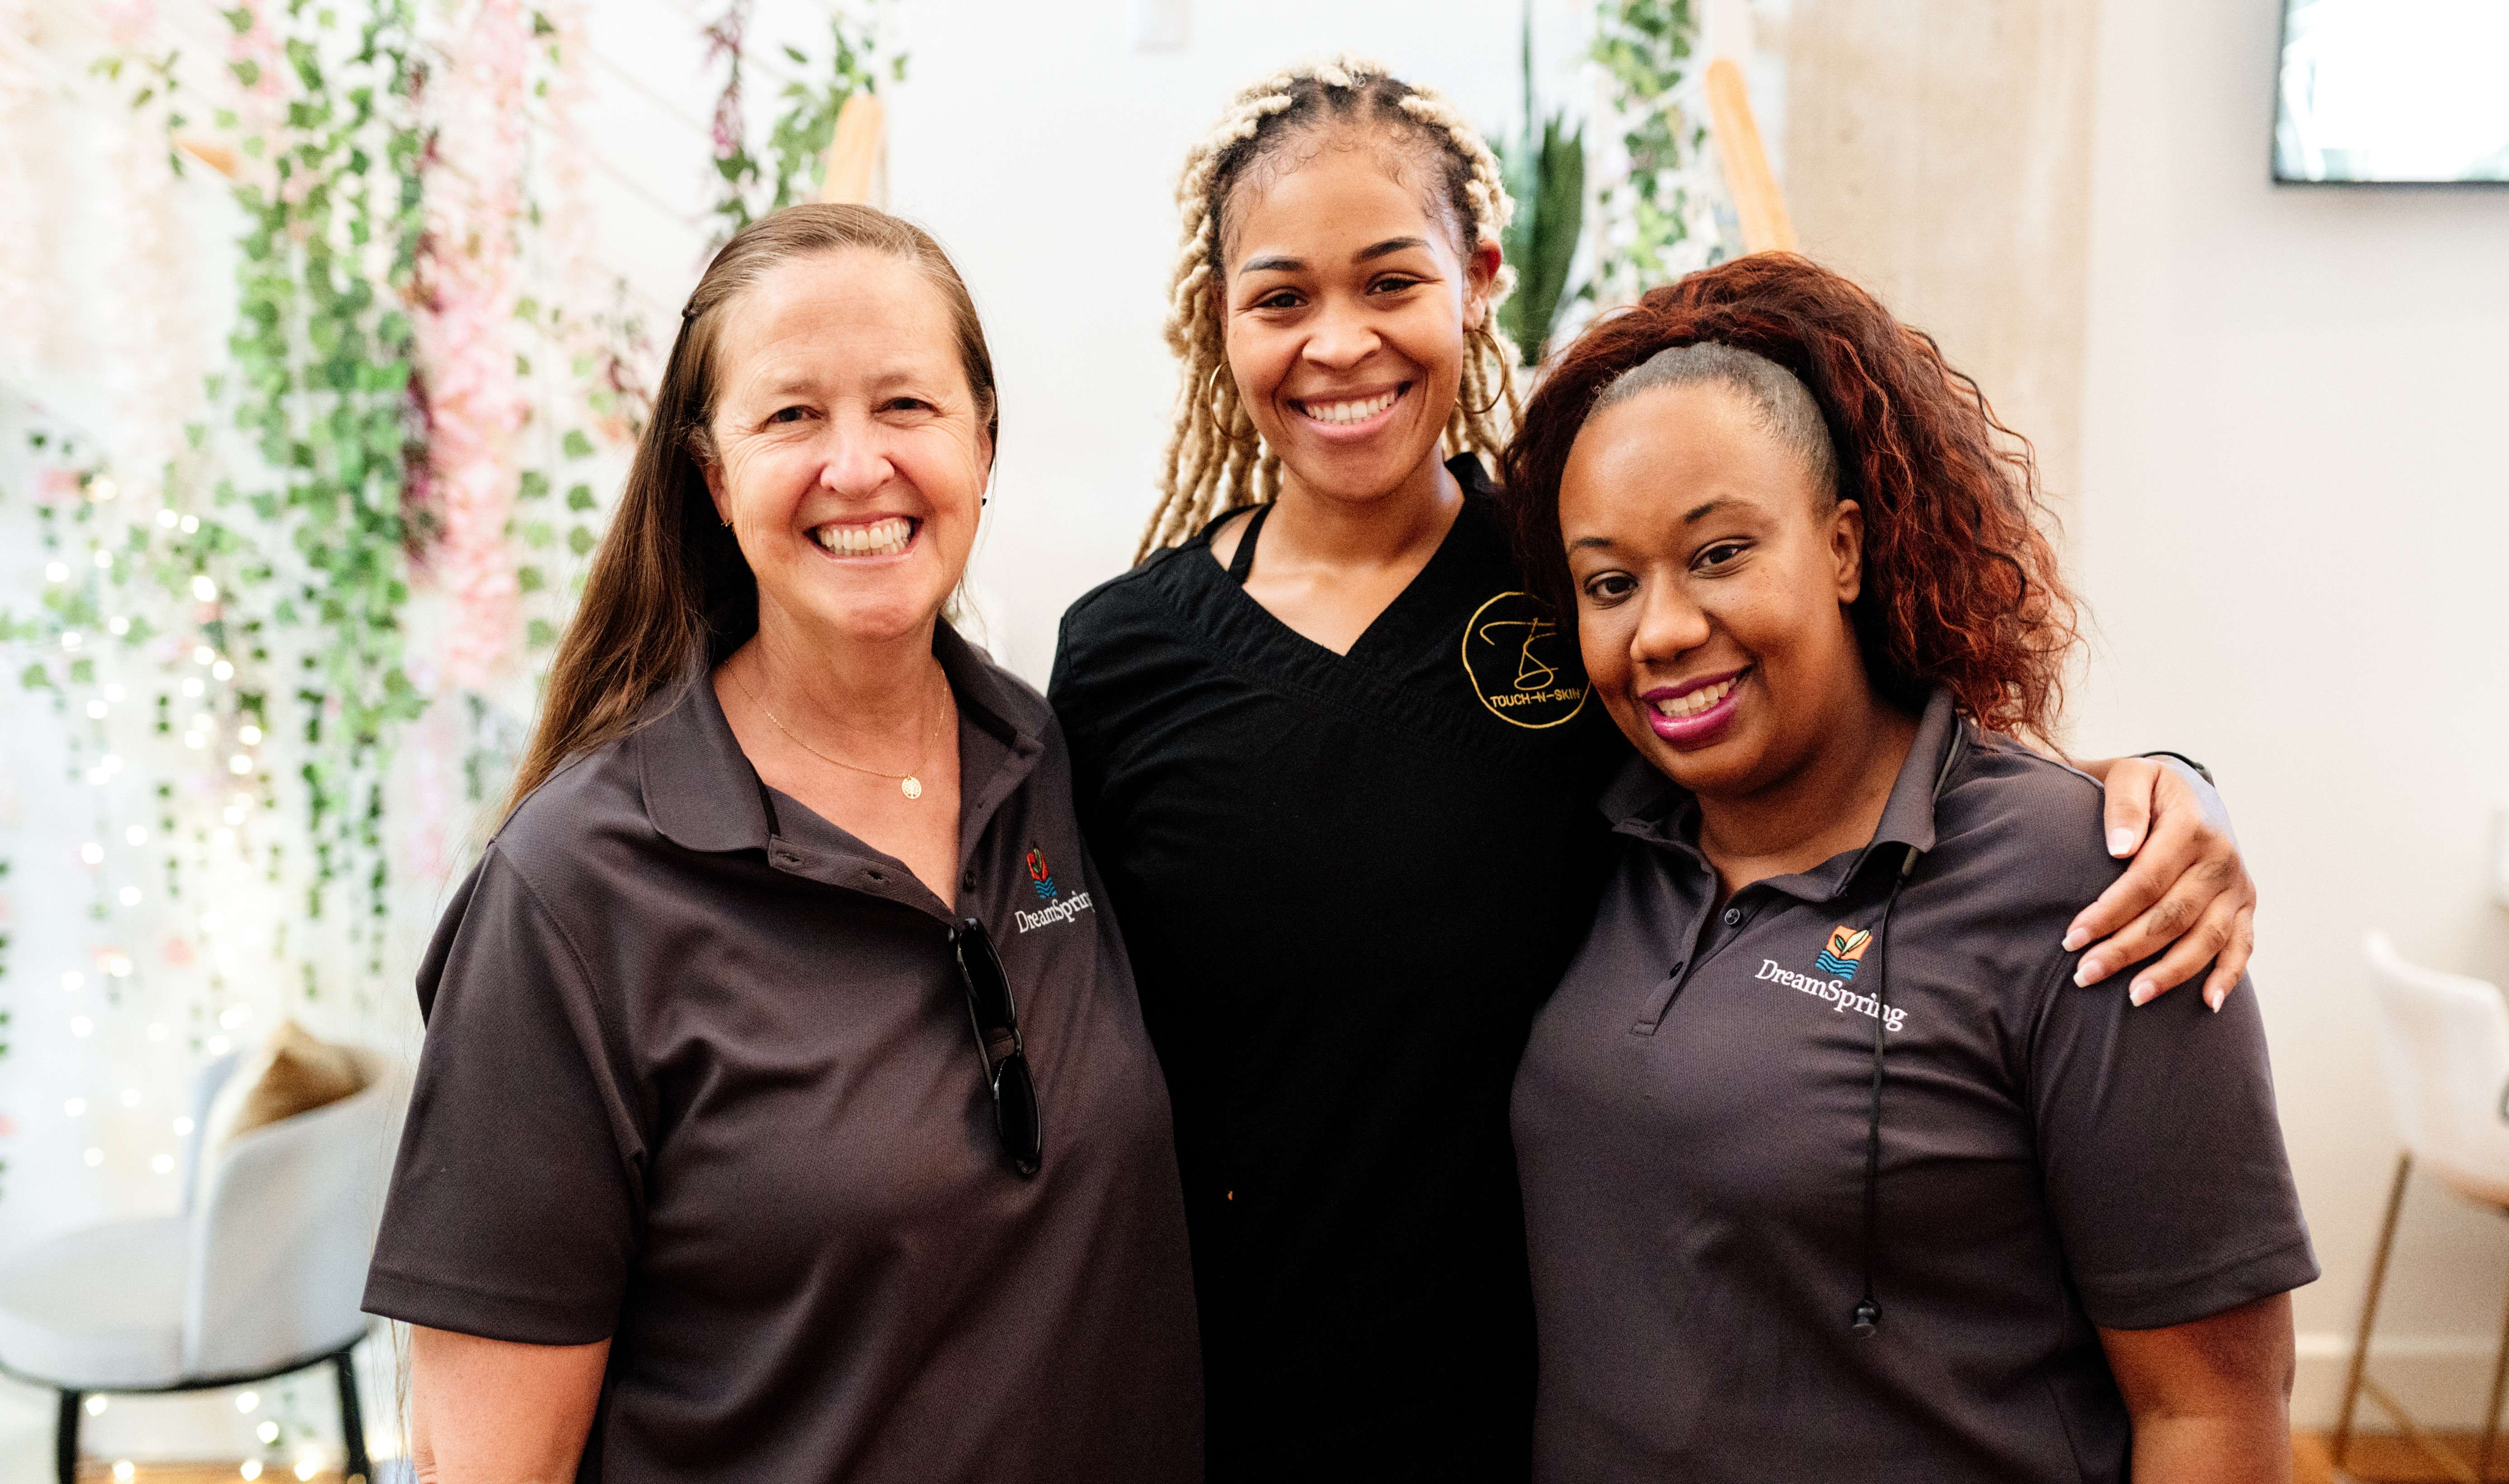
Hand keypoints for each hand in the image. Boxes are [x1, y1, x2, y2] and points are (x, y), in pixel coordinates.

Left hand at [2063, 756, 2255, 1009]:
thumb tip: (2121, 849)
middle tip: (2084, 975)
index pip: (2145, 880)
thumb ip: (2123, 805)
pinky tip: (2207, 1004)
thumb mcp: (2131, 776)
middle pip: (2171, 915)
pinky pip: (2243, 945)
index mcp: (2191, 826)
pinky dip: (2229, 976)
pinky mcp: (2246, 904)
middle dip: (2126, 949)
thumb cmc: (2147, 789)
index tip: (2071, 938)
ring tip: (2132, 997)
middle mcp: (2221, 858)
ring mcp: (2237, 885)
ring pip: (2206, 938)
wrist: (2193, 791)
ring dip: (2170, 972)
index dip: (2108, 913)